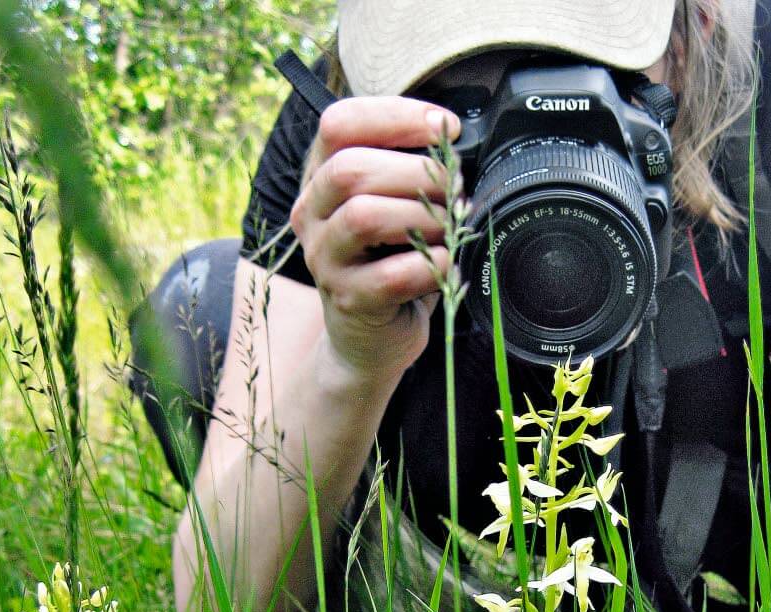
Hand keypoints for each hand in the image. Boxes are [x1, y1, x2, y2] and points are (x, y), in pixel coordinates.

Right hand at [290, 96, 461, 384]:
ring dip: (424, 217)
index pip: (338, 124)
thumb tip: (457, 143)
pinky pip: (391, 275)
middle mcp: (313, 213)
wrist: (371, 336)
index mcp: (321, 175)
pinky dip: (431, 265)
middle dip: (416, 172)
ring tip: (449, 229)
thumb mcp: (394, 204)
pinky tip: (446, 264)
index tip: (442, 125)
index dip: (394, 115)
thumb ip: (410, 168)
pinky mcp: (349, 300)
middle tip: (453, 188)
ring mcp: (325, 259)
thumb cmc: (392, 259)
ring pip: (365, 217)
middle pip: (350, 169)